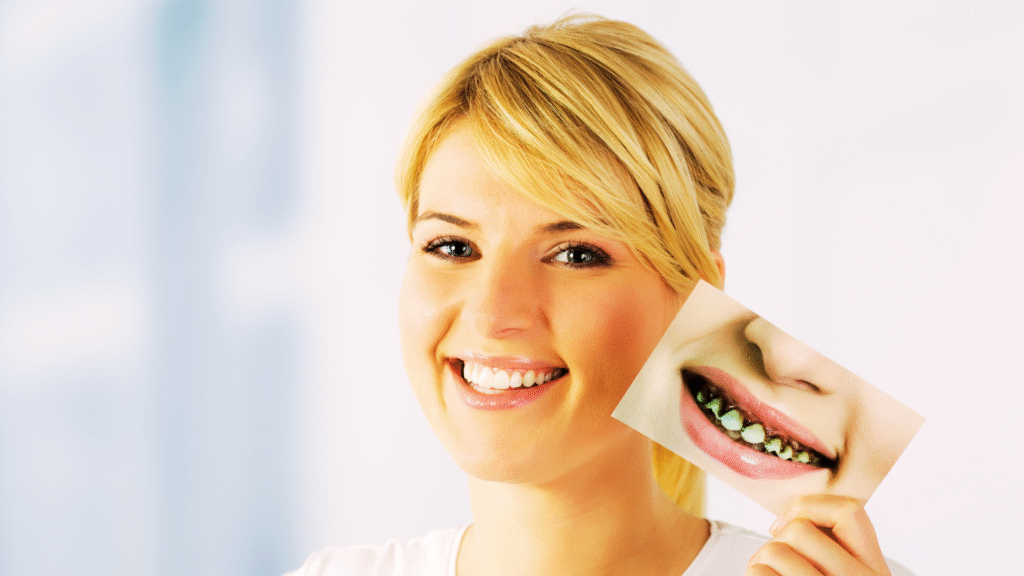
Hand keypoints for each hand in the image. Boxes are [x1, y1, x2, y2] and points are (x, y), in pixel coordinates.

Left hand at [745, 495, 890, 575]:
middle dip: (775, 542)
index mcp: (876, 572)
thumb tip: (786, 521)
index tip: (784, 526)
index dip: (809, 507)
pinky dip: (753, 574)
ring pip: (774, 551)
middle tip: (772, 563)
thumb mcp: (843, 571)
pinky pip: (759, 573)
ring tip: (767, 575)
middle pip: (799, 530)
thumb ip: (830, 548)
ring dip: (759, 562)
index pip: (850, 511)